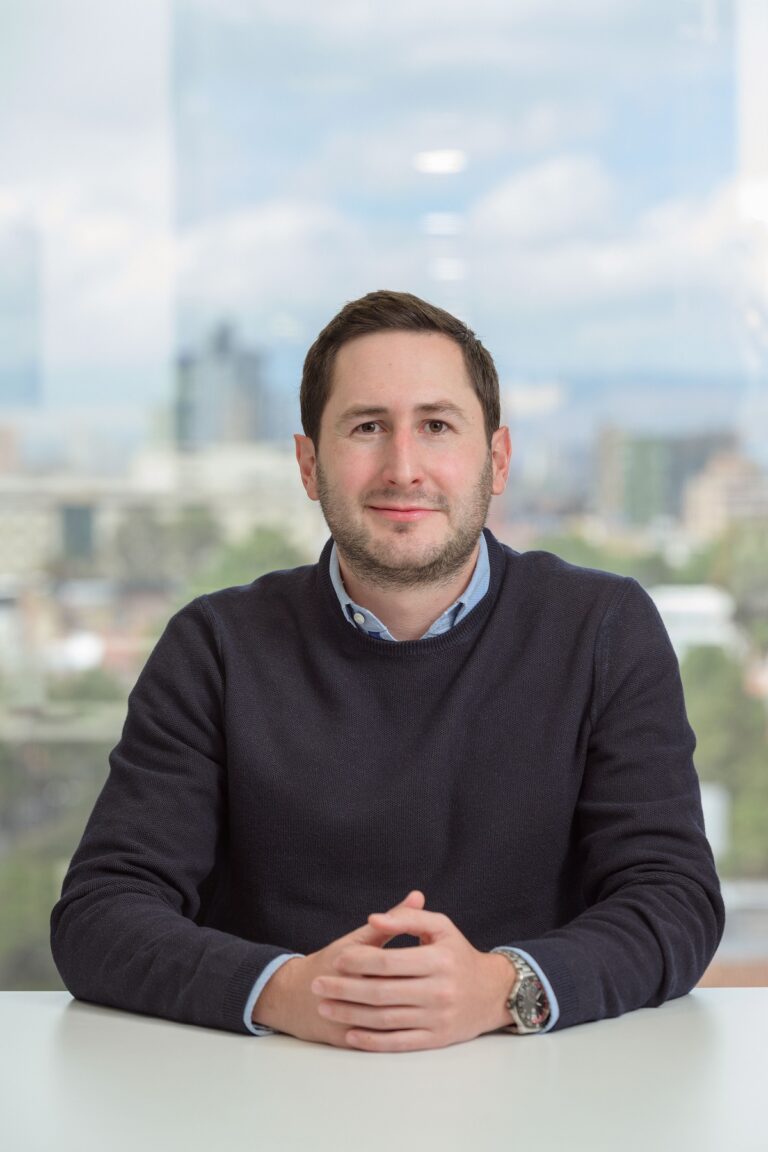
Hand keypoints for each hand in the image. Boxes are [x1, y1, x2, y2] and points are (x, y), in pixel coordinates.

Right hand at [251, 890, 427, 1045]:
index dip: (417, 964)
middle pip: (387, 992)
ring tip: (433, 1008)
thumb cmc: (331, 961)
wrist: (293, 995)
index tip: (441, 960)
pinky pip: (374, 1042)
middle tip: (444, 988)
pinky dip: (396, 1037)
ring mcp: (340, 1017)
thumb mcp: (357, 938)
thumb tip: (418, 896)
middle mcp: (343, 987)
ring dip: (409, 1016)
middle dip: (416, 992)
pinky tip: (414, 1030)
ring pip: (382, 1020)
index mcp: (348, 958)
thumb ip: (390, 920)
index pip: (389, 961)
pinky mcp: (340, 1039)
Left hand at [310, 905, 512, 1051]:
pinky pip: (398, 1043)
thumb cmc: (458, 954)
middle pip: (381, 992)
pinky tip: (350, 1033)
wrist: (492, 992)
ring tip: (325, 1006)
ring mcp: (437, 1018)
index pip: (389, 962)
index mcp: (439, 959)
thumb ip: (407, 918)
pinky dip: (372, 1041)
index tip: (337, 959)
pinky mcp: (436, 1040)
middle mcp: (439, 991)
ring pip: (385, 1019)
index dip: (359, 960)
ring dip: (350, 1014)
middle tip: (318, 985)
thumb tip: (373, 918)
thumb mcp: (440, 926)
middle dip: (344, 989)